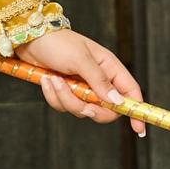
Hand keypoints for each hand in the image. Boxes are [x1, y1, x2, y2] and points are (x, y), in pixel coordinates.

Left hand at [16, 25, 146, 135]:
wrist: (31, 39)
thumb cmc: (58, 43)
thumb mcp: (81, 59)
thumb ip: (99, 81)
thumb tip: (117, 102)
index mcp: (109, 68)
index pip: (130, 92)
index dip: (135, 110)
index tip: (138, 129)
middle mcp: (98, 80)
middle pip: (106, 109)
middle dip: (91, 109)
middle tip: (82, 105)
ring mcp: (81, 88)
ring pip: (81, 109)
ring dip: (65, 98)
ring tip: (53, 79)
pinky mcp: (65, 92)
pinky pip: (63, 106)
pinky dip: (53, 96)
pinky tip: (46, 80)